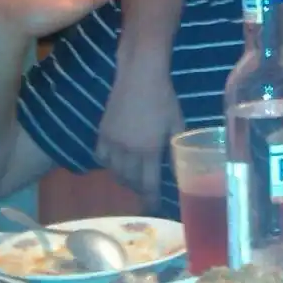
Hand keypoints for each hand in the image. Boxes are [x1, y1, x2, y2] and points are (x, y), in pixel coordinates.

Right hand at [96, 64, 178, 204]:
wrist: (139, 75)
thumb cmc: (164, 97)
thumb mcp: (176, 123)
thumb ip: (176, 148)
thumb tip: (180, 169)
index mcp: (149, 150)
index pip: (149, 184)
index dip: (151, 198)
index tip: (153, 207)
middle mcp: (128, 151)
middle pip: (131, 180)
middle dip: (138, 188)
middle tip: (146, 190)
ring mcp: (113, 142)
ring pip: (115, 171)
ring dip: (124, 178)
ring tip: (133, 177)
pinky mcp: (102, 133)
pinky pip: (101, 157)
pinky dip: (109, 164)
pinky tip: (116, 162)